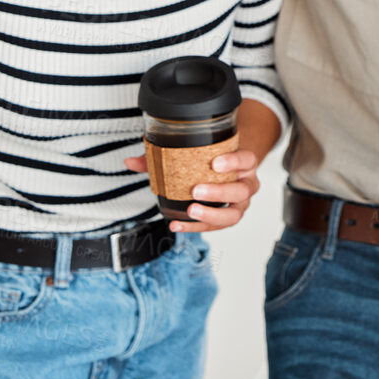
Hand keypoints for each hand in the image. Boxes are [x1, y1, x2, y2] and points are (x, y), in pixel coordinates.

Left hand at [125, 148, 262, 231]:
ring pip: (234, 214)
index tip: (214, 163)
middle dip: (218, 192)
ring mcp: (241, 203)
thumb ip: (164, 154)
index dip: (234, 162)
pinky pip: (217, 226)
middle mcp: (247, 183)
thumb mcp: (197, 150)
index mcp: (244, 163)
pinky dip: (196, 227)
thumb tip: (131, 161)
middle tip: (195, 191)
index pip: (247, 160)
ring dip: (211, 215)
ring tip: (190, 211)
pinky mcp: (229, 217)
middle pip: (241, 190)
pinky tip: (177, 224)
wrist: (228, 166)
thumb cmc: (213, 158)